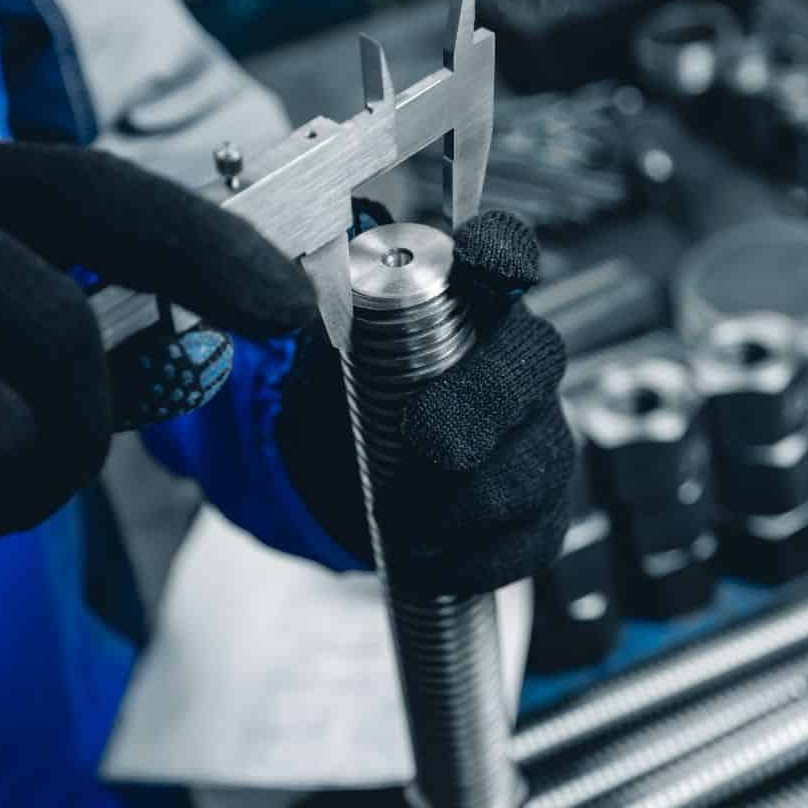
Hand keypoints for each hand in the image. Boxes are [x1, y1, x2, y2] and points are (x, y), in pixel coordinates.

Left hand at [277, 210, 572, 595]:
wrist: (362, 482)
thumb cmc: (357, 399)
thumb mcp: (326, 351)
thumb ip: (310, 311)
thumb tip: (264, 295)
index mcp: (470, 301)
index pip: (502, 252)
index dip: (500, 250)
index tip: (480, 255)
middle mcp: (521, 359)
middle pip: (533, 364)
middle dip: (479, 406)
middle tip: (427, 439)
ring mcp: (543, 437)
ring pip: (534, 465)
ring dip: (460, 501)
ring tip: (397, 515)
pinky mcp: (541, 513)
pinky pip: (527, 540)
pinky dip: (468, 557)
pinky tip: (423, 554)